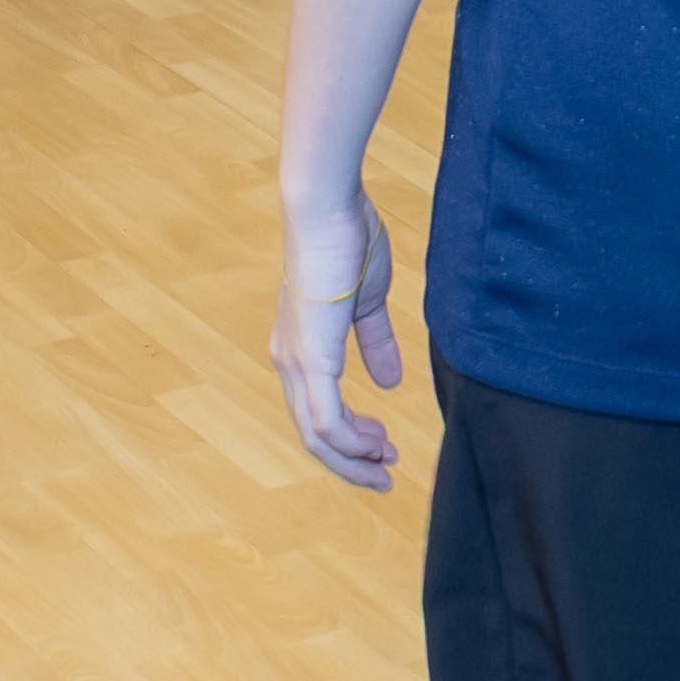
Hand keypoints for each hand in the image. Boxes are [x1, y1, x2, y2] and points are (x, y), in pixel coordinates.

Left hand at [276, 193, 405, 485]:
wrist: (328, 210)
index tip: (383, 445)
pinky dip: (350, 442)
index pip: (317, 410)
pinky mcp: (310, 360)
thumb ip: (375, 343)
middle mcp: (289, 362)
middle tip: (385, 470)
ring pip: (316, 435)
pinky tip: (374, 448)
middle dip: (351, 460)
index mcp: (300, 348)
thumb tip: (390, 381)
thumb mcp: (367, 302)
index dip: (351, 436)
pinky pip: (326, 420)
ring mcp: (296, 363)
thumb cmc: (346, 242)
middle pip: (312, 433)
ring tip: (385, 465)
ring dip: (352, 458)